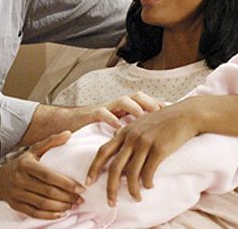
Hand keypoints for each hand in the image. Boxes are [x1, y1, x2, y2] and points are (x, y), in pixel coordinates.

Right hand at [0, 131, 84, 219]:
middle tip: (81, 198)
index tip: (81, 187)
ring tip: (74, 205)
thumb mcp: (35, 149)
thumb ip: (51, 141)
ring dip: (61, 206)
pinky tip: (61, 213)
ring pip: (42, 203)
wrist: (1, 177)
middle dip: (66, 196)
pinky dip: (49, 215)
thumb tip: (69, 133)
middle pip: (47, 191)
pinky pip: (34, 213)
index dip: (65, 182)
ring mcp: (17, 194)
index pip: (48, 175)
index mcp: (26, 164)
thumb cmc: (23, 162)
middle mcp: (20, 180)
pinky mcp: (16, 205)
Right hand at [21, 92, 161, 145]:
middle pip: (136, 96)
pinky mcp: (90, 115)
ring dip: (134, 108)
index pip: (142, 101)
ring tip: (146, 118)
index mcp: (122, 109)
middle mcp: (114, 106)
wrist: (65, 123)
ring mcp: (103, 108)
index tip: (172, 111)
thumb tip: (149, 142)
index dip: (157, 104)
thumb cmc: (91, 128)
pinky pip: (102, 113)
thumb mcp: (113, 129)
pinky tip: (120, 127)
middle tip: (163, 112)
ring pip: (122, 101)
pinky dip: (111, 119)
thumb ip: (128, 133)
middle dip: (150, 103)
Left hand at [86, 97, 201, 206]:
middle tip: (110, 202)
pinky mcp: (159, 149)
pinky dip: (147, 183)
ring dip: (132, 190)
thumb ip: (127, 134)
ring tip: (136, 197)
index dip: (94, 167)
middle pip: (115, 167)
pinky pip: (149, 173)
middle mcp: (131, 137)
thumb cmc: (162, 120)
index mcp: (124, 131)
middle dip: (110, 187)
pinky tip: (150, 185)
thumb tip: (117, 148)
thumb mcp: (139, 123)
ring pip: (132, 174)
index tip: (88, 182)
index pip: (103, 151)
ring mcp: (145, 142)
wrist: (184, 114)